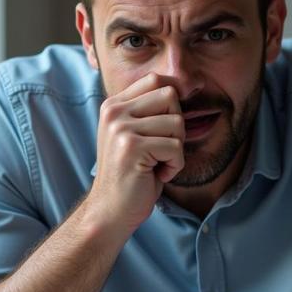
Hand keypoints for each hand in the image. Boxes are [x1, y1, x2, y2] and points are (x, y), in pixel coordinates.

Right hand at [87, 72, 184, 236]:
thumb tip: (181, 87)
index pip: (156, 80)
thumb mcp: (135, 135)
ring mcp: (120, 128)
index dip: (172, 105)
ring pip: (177, 122)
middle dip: (177, 125)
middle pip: (170, 95)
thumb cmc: (131, 175)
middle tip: (162, 149)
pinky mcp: (132, 147)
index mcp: (113, 105)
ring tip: (157, 164)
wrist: (110, 211)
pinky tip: (156, 175)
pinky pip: (176, 146)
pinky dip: (174, 166)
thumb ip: (149, 111)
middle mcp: (114, 112)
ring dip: (176, 150)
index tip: (165, 131)